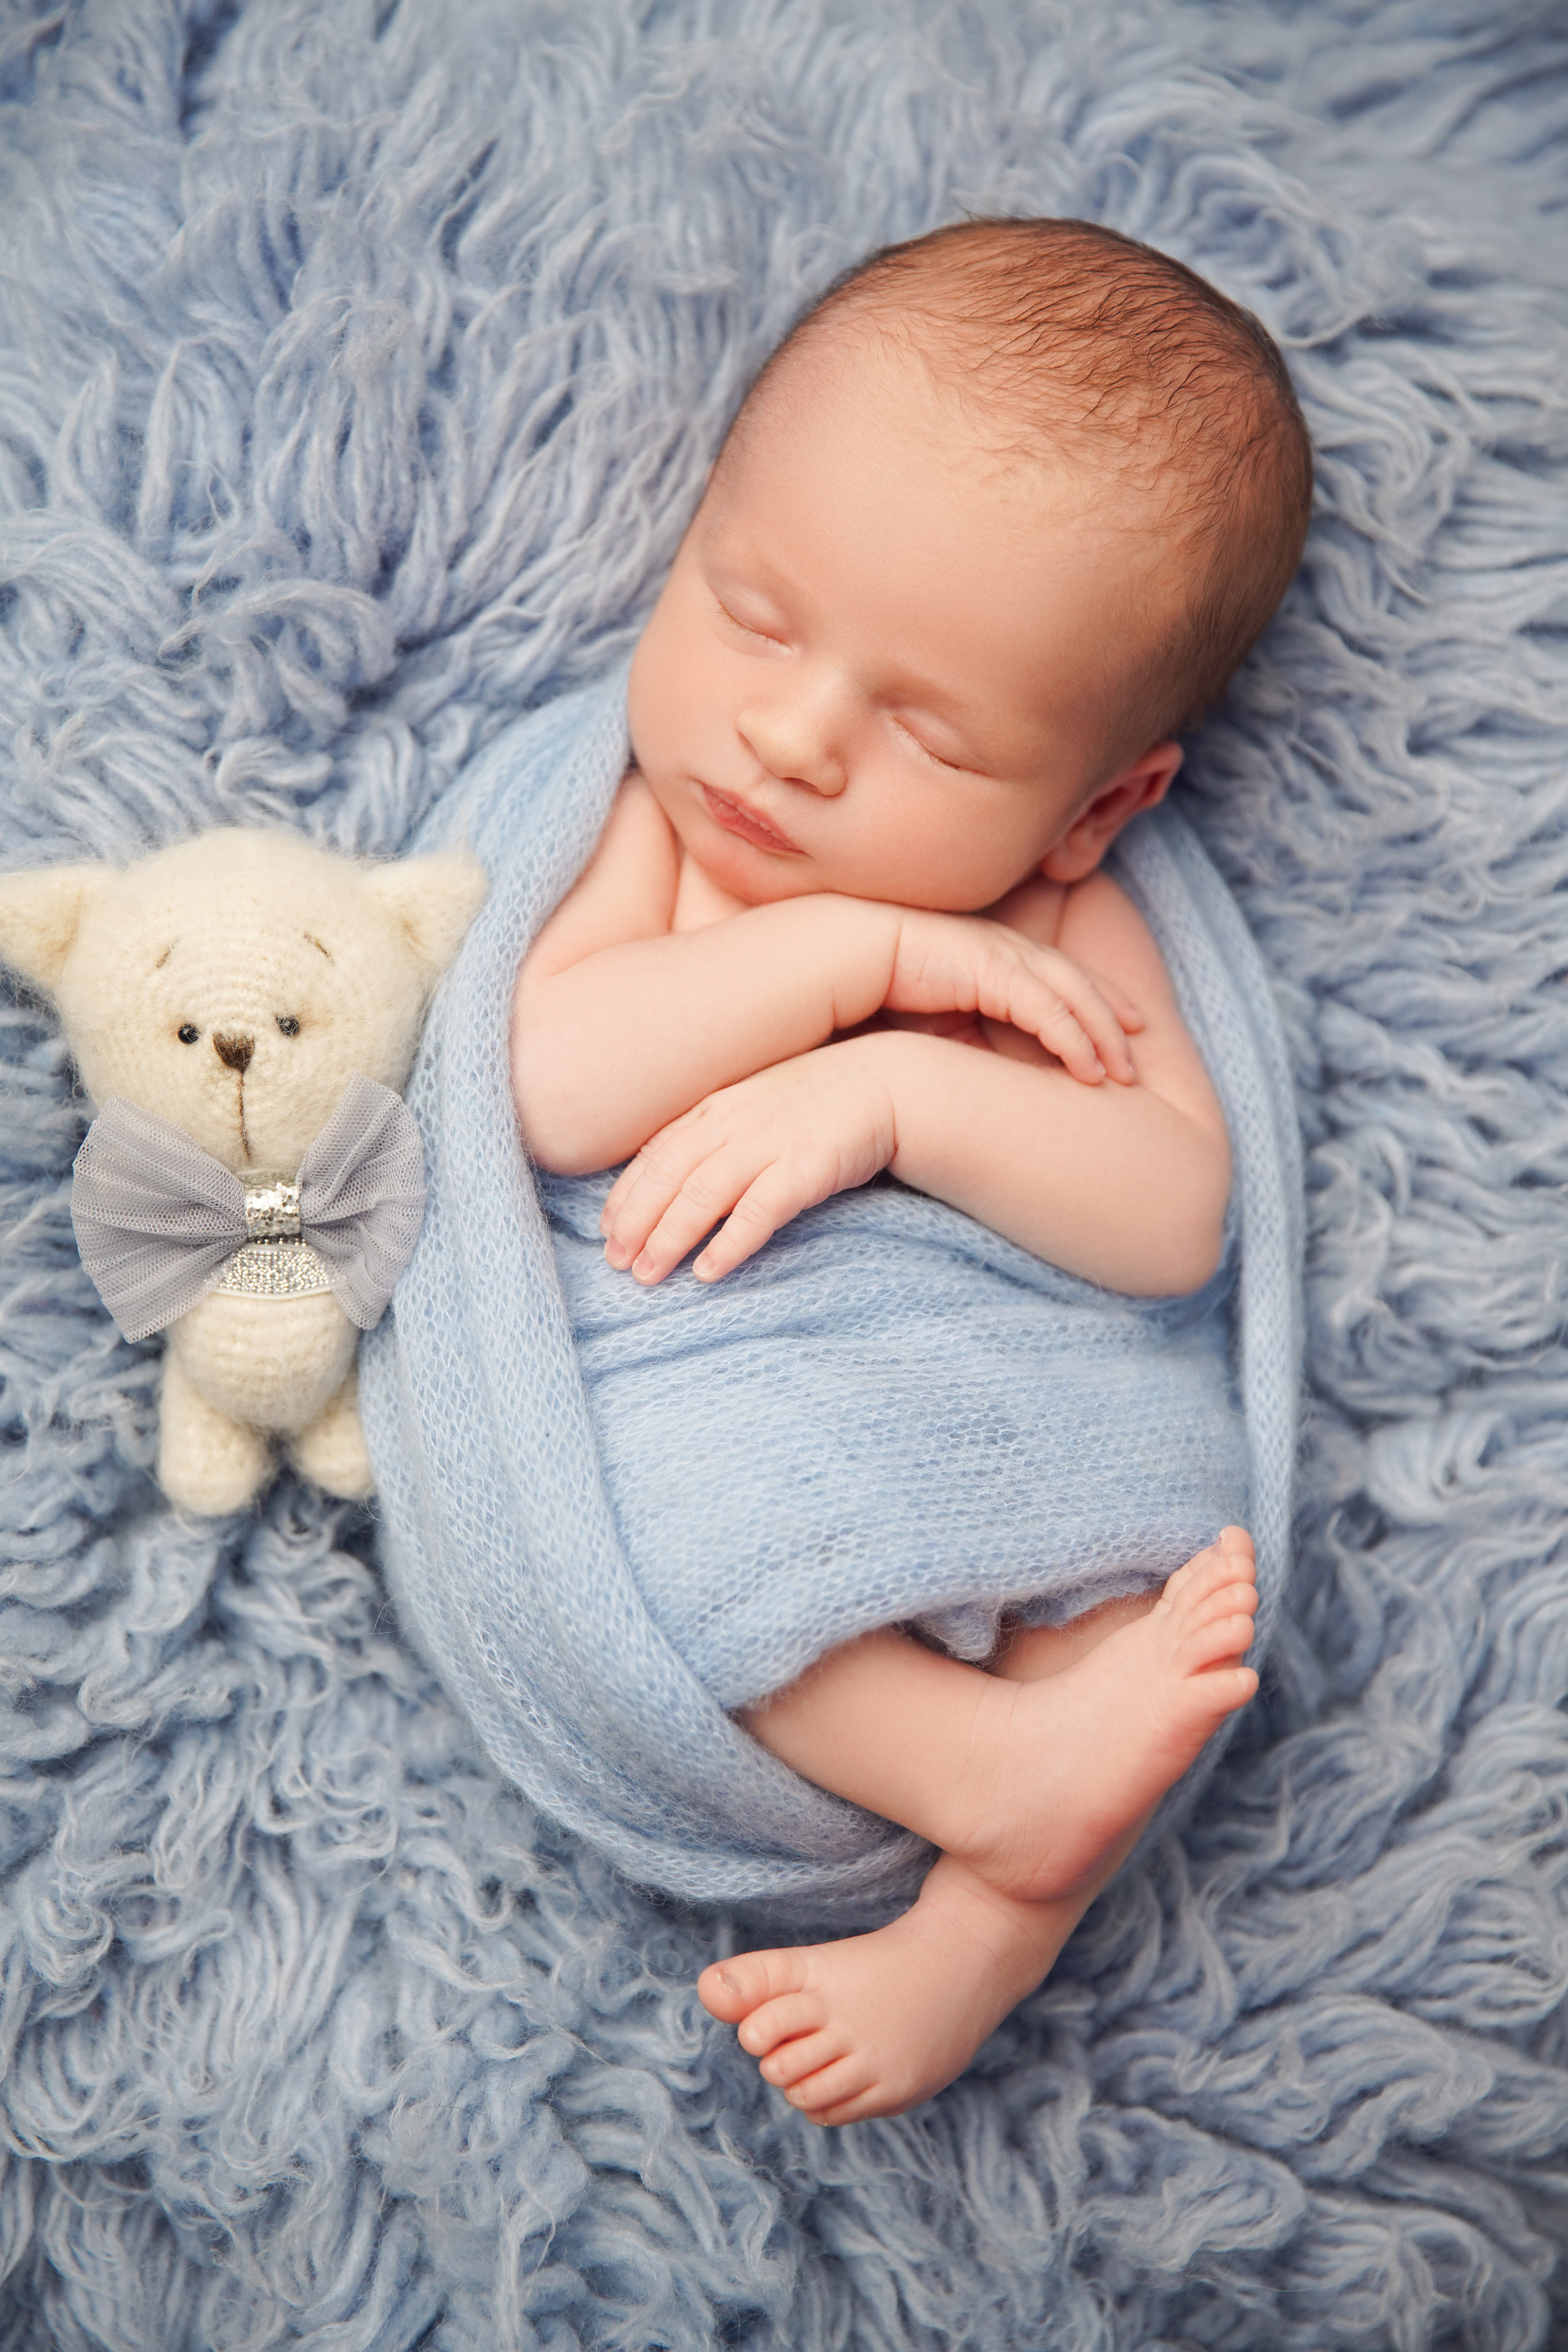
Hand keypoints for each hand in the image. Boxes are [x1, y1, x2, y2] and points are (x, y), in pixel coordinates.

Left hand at [600, 1044, 896, 1285]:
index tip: (605, 1230)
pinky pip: (757, 1211)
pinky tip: (708, 1272)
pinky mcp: (805, 1167)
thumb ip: (718, 1132)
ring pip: (701, 1195)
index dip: (626, 1194)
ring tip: (649, 1275)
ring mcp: (769, 1143)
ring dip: (669, 1238)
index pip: (655, 1153)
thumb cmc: (819, 1100)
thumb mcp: (756, 1106)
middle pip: (668, 1176)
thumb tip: (679, 1176)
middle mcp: (733, 1122)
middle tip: (615, 1264)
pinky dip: (729, 1242)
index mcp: (716, 1106)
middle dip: (635, 1222)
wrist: (887, 1082)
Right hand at [883, 909, 1141, 1083]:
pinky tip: (1089, 1068)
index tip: (1122, 1023)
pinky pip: (1048, 1009)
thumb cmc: (881, 988)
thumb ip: (972, 1038)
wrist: (845, 958)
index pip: (1060, 974)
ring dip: (1103, 1033)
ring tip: (1124, 1071)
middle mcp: (1007, 949)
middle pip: (1078, 981)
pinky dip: (1073, 1038)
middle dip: (1114, 1012)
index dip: (1094, 997)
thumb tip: (995, 1078)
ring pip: (1074, 995)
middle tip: (1139, 1045)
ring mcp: (1003, 956)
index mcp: (996, 954)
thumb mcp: (939, 1018)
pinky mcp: (993, 970)